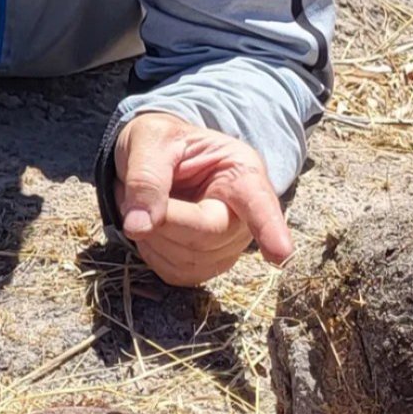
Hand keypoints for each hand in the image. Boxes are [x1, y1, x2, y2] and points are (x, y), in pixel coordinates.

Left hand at [112, 113, 293, 286]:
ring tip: (142, 202)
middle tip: (131, 194)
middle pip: (209, 236)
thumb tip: (139, 226)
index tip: (281, 253)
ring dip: (151, 236)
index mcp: (241, 171)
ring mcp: (228, 243)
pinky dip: (150, 251)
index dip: (270, 228)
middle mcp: (244, 212)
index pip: (258, 203)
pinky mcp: (206, 263)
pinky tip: (149, 225)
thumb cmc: (159, 141)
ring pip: (190, 261)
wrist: (152, 154)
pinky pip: (175, 272)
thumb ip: (145, 178)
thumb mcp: (149, 141)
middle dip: (164, 221)